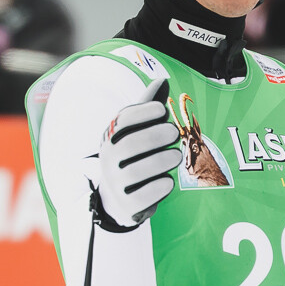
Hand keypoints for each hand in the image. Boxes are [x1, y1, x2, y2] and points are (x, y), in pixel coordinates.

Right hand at [97, 77, 180, 227]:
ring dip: (161, 161)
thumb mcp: (137, 132)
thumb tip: (163, 80)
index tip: (163, 111)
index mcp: (111, 136)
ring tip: (176, 157)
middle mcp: (108, 159)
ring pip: (137, 171)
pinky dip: (158, 187)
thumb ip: (149, 108)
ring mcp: (115, 184)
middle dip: (155, 136)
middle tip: (175, 133)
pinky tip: (168, 180)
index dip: (143, 112)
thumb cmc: (133, 157)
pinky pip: (143, 196)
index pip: (123, 121)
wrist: (116, 198)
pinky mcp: (126, 205)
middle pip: (129, 145)